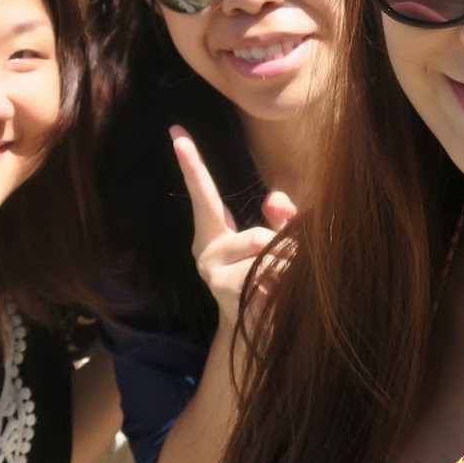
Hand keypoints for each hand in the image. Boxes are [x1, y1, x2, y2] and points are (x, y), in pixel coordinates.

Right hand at [170, 125, 296, 328]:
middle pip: (258, 238)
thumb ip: (282, 215)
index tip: (176, 131)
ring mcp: (213, 277)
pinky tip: (275, 303)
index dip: (191, 163)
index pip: (202, 194)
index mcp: (214, 233)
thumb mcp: (280, 240)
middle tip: (287, 270)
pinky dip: (283, 290)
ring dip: (287, 274)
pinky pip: (268, 284)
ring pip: (266, 263)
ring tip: (280, 290)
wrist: (260, 331)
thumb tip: (272, 198)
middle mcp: (204, 252)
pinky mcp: (226, 298)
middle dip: (284, 254)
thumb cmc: (271, 278)